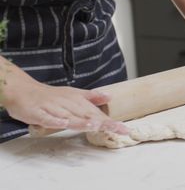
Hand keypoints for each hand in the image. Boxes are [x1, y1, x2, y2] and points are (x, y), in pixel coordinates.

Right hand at [2, 71, 127, 133]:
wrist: (24, 91)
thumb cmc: (50, 96)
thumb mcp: (73, 94)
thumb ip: (91, 97)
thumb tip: (110, 96)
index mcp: (78, 101)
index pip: (97, 113)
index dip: (111, 122)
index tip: (125, 129)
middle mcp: (68, 104)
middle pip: (87, 115)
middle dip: (103, 122)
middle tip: (118, 129)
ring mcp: (54, 109)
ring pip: (70, 117)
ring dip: (82, 121)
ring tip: (96, 126)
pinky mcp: (39, 113)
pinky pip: (48, 118)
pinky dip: (55, 120)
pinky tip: (64, 124)